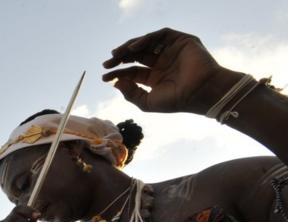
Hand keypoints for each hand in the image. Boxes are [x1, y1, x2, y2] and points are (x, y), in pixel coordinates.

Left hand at [102, 28, 242, 114]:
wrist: (201, 92)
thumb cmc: (177, 101)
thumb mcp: (147, 102)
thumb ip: (130, 94)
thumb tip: (116, 82)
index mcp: (154, 78)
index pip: (132, 72)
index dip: (117, 73)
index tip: (104, 77)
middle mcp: (161, 63)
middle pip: (135, 56)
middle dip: (120, 58)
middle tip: (107, 63)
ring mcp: (170, 51)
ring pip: (145, 44)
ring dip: (129, 47)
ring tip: (116, 54)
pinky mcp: (180, 41)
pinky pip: (159, 35)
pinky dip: (146, 39)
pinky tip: (133, 48)